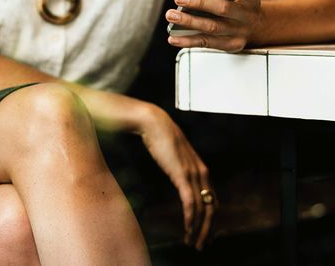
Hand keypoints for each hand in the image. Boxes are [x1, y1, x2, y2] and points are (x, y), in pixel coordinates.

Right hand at [138, 105, 215, 249]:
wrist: (154, 123)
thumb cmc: (160, 137)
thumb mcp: (175, 157)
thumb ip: (180, 168)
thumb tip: (177, 176)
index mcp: (201, 169)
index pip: (212, 199)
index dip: (211, 218)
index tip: (204, 232)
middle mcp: (202, 173)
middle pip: (212, 208)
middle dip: (208, 229)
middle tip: (201, 244)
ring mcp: (193, 174)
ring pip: (202, 209)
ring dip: (198, 229)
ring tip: (192, 242)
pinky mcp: (182, 175)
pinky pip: (190, 202)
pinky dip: (190, 218)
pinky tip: (187, 229)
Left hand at [166, 0, 262, 51]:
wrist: (258, 27)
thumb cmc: (238, 2)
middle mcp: (248, 14)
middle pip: (224, 8)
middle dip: (200, 3)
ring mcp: (240, 31)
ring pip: (212, 27)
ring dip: (189, 21)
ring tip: (171, 15)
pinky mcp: (231, 45)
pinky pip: (206, 43)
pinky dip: (187, 41)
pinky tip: (172, 38)